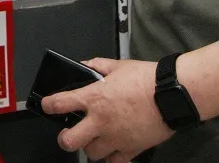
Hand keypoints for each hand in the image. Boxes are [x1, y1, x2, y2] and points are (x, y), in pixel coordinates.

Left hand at [41, 58, 173, 161]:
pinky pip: (114, 162)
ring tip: (95, 139)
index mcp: (95, 97)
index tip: (47, 106)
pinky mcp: (130, 148)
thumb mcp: (119, 65)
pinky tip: (113, 149)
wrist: (171, 94)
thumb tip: (85, 65)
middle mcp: (100, 121)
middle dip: (65, 139)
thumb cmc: (147, 79)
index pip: (60, 103)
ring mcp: (115, 137)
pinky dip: (111, 158)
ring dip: (90, 147)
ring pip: (91, 154)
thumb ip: (98, 65)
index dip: (48, 105)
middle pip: (69, 140)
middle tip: (68, 134)